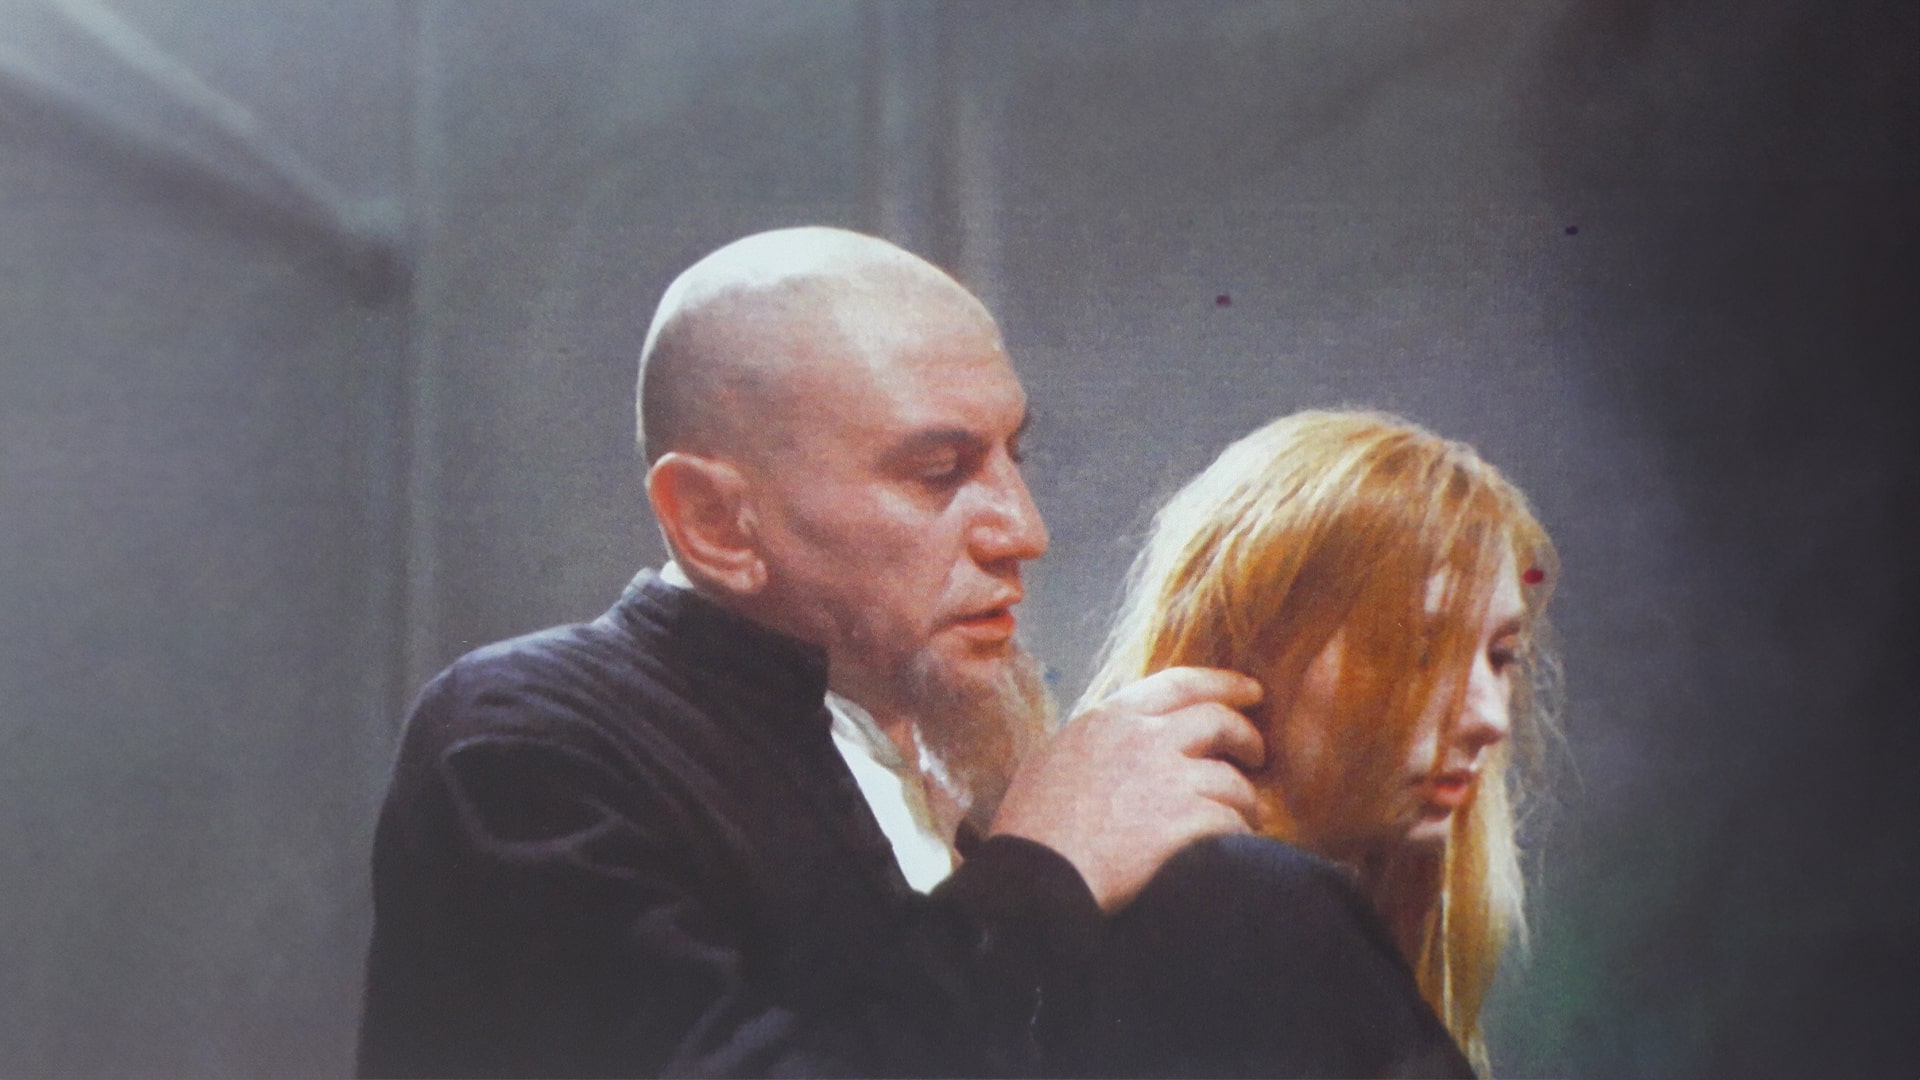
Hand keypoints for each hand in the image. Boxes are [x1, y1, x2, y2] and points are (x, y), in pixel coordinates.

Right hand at [988, 666, 1264, 910]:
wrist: (1034, 881)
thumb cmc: (1033, 830)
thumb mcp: (1054, 761)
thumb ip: (1096, 742)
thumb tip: (1119, 742)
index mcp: (1109, 719)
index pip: (1180, 683)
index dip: (1223, 684)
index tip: (1250, 691)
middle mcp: (1142, 739)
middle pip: (1217, 721)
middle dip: (1247, 737)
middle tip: (1257, 755)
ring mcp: (1166, 780)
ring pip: (1232, 780)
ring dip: (1245, 802)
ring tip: (1246, 819)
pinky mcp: (1183, 823)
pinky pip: (1230, 823)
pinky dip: (1237, 836)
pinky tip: (1232, 849)